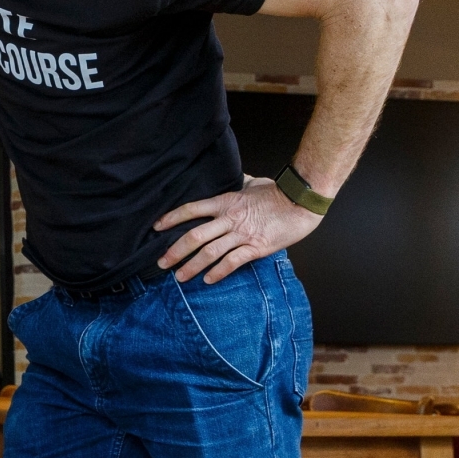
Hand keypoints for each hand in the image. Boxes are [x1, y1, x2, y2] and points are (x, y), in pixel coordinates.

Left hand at [155, 175, 321, 284]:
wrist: (302, 201)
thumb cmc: (279, 191)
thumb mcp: (253, 183)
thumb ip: (238, 183)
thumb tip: (234, 177)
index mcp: (225, 201)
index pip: (191, 209)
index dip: (171, 218)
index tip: (156, 228)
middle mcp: (229, 218)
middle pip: (194, 235)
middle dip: (175, 251)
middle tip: (162, 262)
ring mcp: (242, 234)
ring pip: (210, 252)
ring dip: (192, 266)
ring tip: (180, 277)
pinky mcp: (256, 247)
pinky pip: (232, 262)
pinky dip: (218, 272)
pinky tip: (208, 280)